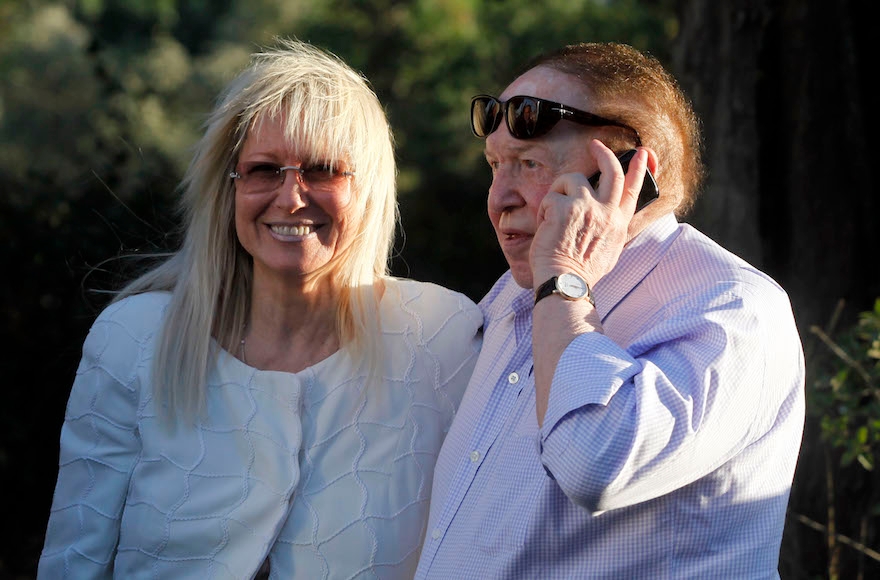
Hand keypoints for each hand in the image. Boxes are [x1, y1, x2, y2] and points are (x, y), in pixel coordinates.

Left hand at [529, 140, 647, 286]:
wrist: (565, 284)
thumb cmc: (580, 273)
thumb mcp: (608, 251)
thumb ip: (610, 229)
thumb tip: (609, 216)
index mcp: (618, 224)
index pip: (633, 191)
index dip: (639, 169)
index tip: (643, 153)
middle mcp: (607, 212)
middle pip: (612, 171)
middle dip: (604, 153)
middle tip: (596, 145)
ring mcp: (586, 207)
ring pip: (573, 178)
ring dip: (560, 189)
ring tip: (552, 211)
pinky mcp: (564, 207)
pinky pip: (551, 195)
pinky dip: (544, 208)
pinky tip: (544, 226)